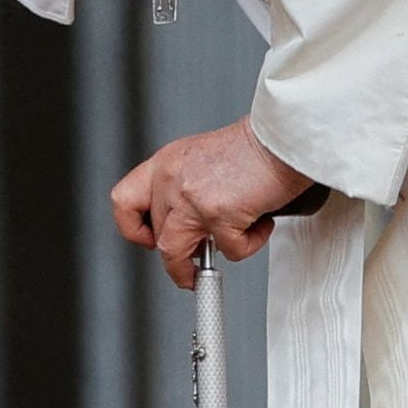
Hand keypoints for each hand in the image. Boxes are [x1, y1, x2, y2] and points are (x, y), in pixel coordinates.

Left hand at [109, 119, 315, 291]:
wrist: (283, 136)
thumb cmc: (256, 145)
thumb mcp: (203, 157)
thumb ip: (188, 185)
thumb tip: (189, 221)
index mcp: (166, 162)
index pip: (124, 200)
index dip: (133, 227)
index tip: (149, 239)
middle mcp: (171, 178)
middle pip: (154, 234)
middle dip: (177, 252)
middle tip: (196, 256)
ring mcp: (191, 198)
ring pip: (173, 253)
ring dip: (188, 271)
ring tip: (208, 270)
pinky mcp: (218, 215)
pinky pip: (229, 250)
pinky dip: (248, 245)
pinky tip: (259, 226)